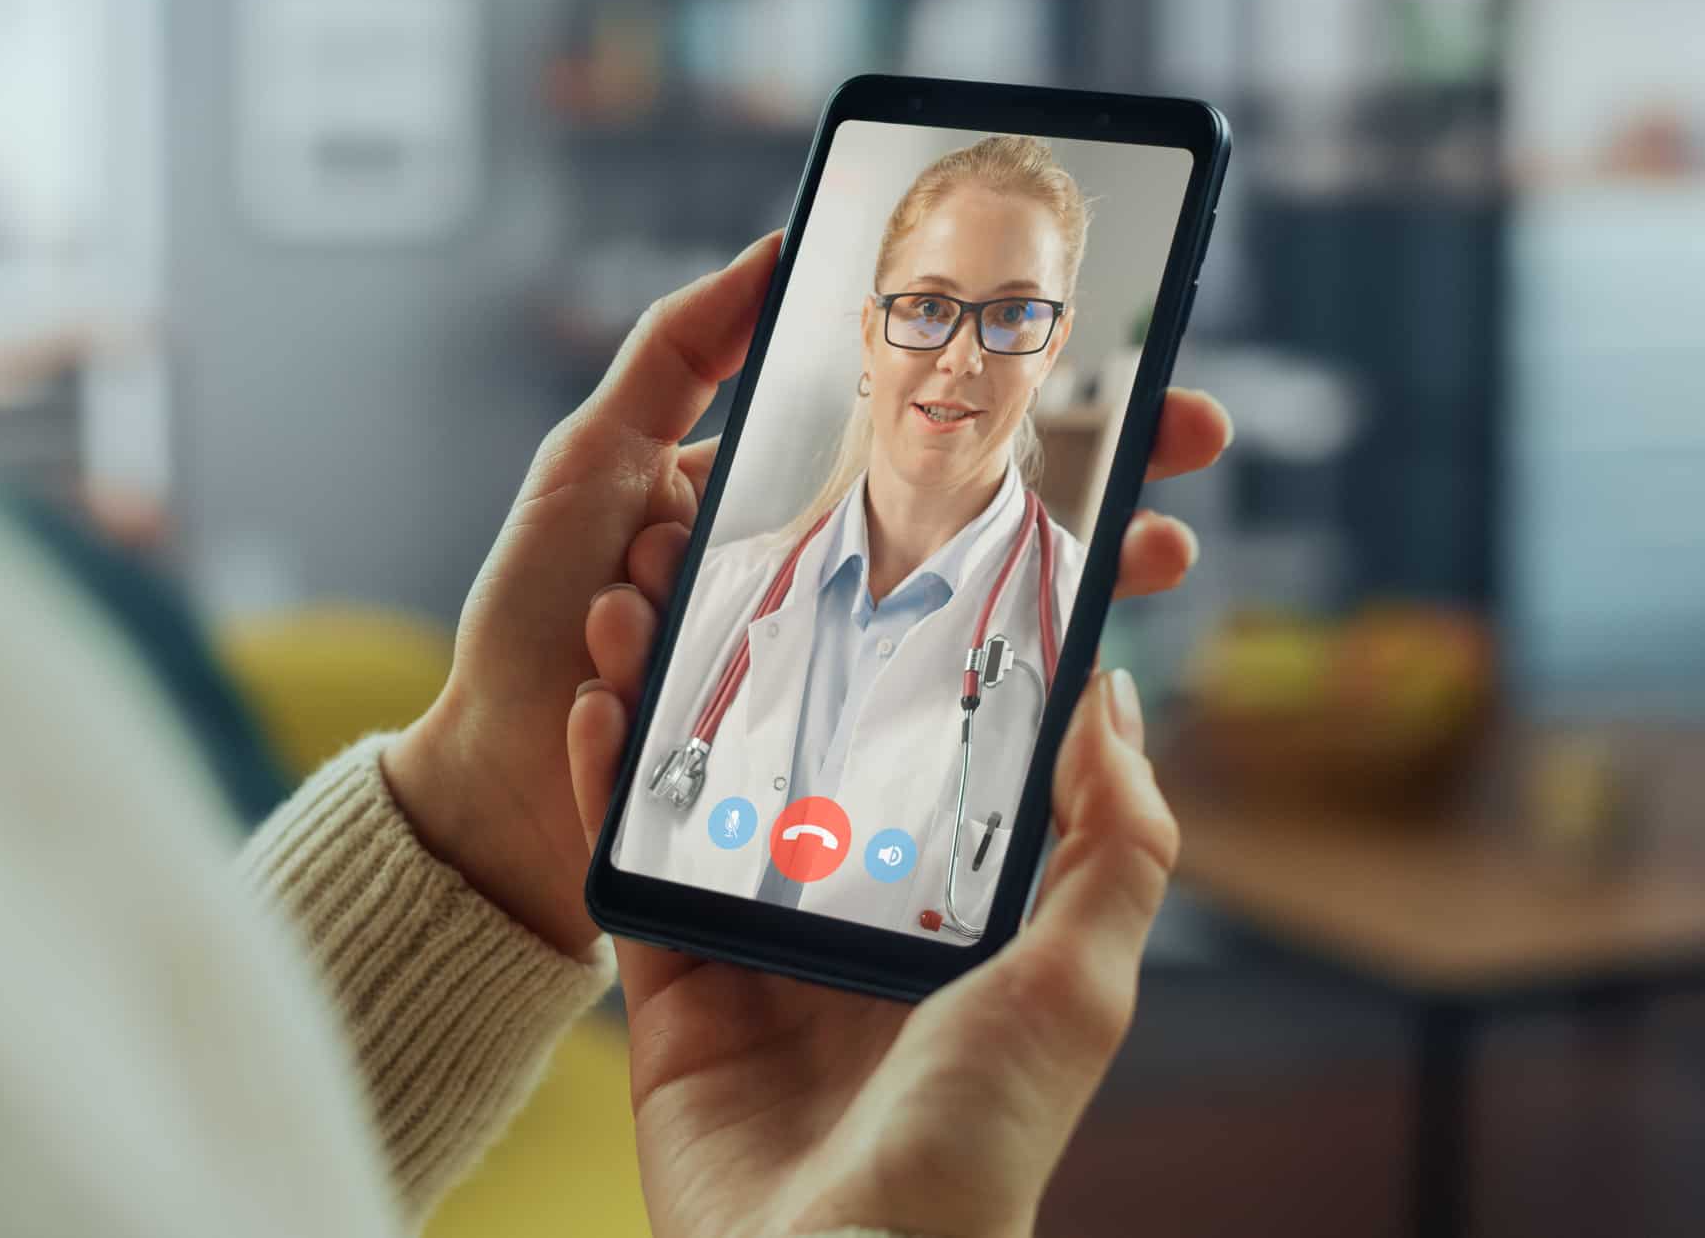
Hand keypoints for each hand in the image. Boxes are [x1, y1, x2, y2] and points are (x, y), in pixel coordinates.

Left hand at [386, 233, 1229, 957]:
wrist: (488, 788)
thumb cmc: (533, 619)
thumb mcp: (595, 460)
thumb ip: (677, 355)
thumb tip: (774, 246)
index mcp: (786, 504)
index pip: (936, 440)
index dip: (1036, 411)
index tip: (1131, 384)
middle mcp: (829, 583)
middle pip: (990, 528)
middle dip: (1096, 499)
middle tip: (1183, 477)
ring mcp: (838, 673)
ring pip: (984, 626)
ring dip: (1072, 589)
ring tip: (1151, 561)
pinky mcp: (837, 760)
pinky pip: (925, 727)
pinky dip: (988, 698)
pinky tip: (1046, 670)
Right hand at [568, 396, 1223, 1235]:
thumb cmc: (977, 1142)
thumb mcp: (1078, 983)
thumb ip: (1113, 843)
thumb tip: (1111, 698)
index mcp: (952, 913)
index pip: (920, 757)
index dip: (892, 661)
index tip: (867, 561)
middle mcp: (852, 921)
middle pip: (795, 756)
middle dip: (757, 661)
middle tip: (726, 562)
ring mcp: (754, 951)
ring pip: (700, 790)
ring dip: (666, 694)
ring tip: (641, 602)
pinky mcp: (670, 991)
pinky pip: (628, 867)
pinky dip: (603, 783)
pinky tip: (591, 701)